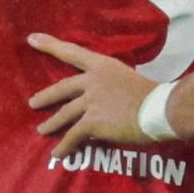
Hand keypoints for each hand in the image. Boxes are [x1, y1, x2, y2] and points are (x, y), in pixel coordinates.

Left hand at [28, 32, 154, 155]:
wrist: (161, 109)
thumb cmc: (153, 95)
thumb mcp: (128, 78)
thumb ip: (112, 84)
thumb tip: (107, 98)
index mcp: (103, 66)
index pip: (73, 52)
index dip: (50, 45)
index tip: (32, 39)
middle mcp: (92, 81)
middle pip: (62, 88)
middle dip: (46, 96)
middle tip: (33, 103)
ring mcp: (91, 101)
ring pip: (64, 114)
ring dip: (52, 124)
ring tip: (42, 130)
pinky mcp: (92, 122)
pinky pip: (73, 135)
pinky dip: (65, 146)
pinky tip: (58, 153)